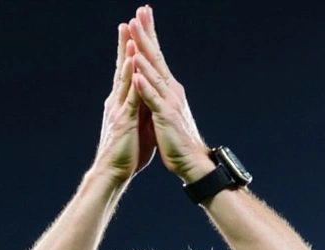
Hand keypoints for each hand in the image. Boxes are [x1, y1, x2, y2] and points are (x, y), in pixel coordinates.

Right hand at [94, 20, 156, 182]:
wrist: (112, 173)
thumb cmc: (126, 152)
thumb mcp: (137, 125)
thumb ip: (141, 108)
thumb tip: (147, 96)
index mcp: (122, 102)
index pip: (127, 71)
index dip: (131, 51)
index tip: (134, 30)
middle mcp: (118, 100)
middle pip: (123, 66)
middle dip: (127, 42)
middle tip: (129, 19)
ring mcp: (119, 108)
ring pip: (125, 76)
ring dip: (128, 53)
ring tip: (130, 32)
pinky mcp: (124, 119)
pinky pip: (130, 94)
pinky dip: (132, 77)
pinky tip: (133, 63)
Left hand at [127, 6, 215, 182]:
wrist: (191, 161)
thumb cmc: (175, 138)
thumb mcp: (164, 111)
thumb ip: (157, 95)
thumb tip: (151, 81)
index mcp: (168, 88)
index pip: (156, 57)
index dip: (148, 36)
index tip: (141, 16)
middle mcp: (170, 89)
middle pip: (156, 57)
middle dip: (146, 34)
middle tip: (139, 12)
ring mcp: (168, 101)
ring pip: (153, 72)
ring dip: (143, 52)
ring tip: (134, 35)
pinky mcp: (165, 116)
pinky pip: (152, 98)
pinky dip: (144, 84)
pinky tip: (136, 71)